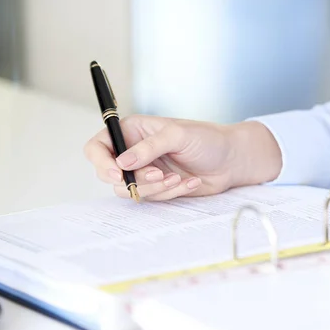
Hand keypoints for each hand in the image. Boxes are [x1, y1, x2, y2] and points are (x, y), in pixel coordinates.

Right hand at [83, 115, 281, 200]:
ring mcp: (144, 171)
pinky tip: (189, 182)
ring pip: (130, 190)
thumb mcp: (178, 135)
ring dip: (154, 188)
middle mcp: (133, 151)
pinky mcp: (157, 188)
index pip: (98, 146)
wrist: (231, 161)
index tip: (117, 172)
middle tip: (158, 176)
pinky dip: (170, 193)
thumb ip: (149, 148)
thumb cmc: (207, 139)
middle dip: (134, 179)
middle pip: (109, 173)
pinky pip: (151, 198)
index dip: (101, 161)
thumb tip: (122, 162)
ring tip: (178, 179)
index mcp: (132, 131)